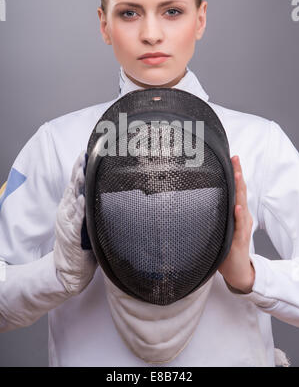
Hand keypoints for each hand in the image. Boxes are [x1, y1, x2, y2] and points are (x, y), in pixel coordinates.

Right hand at [53, 151, 97, 295]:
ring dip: (78, 185)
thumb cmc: (82, 243)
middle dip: (79, 170)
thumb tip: (108, 189)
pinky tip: (81, 200)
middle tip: (85, 155)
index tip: (88, 151)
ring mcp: (67, 221)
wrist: (69, 269)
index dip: (80, 166)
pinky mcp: (71, 235)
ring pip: (73, 199)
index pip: (76, 181)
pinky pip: (75, 220)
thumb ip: (93, 204)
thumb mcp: (87, 219)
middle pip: (73, 185)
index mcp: (72, 204)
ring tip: (83, 171)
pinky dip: (78, 209)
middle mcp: (67, 209)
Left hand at [218, 155, 254, 293]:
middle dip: (238, 174)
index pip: (236, 189)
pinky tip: (238, 207)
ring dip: (240, 189)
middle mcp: (242, 216)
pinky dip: (240, 215)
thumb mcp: (219, 226)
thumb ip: (213, 213)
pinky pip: (240, 225)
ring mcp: (242, 227)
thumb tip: (195, 199)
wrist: (237, 270)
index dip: (234, 173)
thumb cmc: (226, 247)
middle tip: (235, 158)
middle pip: (241, 191)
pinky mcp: (240, 239)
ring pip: (242, 204)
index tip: (231, 157)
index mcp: (236, 212)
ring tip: (238, 175)